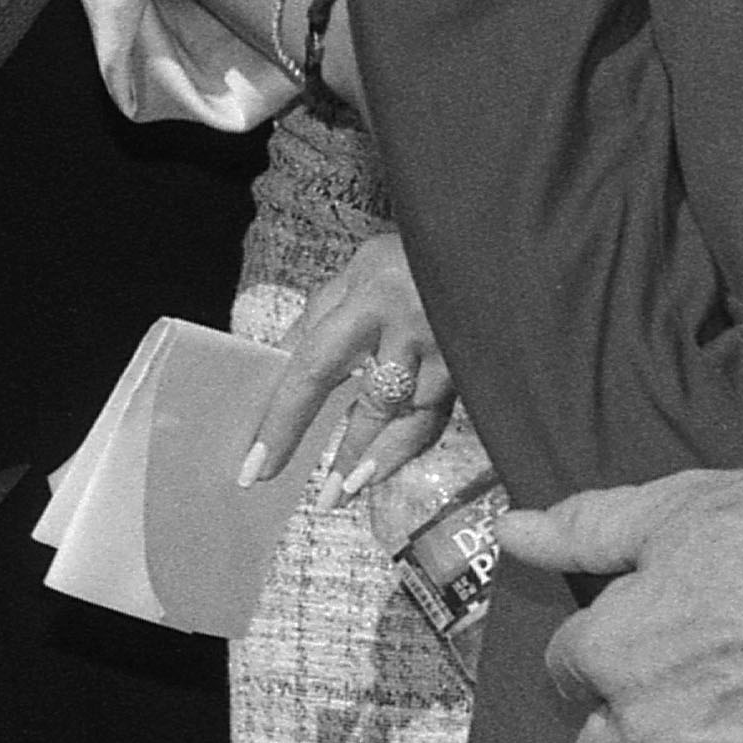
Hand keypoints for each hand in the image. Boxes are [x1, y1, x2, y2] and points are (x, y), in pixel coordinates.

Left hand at [245, 228, 454, 494]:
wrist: (485, 242)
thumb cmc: (410, 257)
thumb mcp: (356, 272)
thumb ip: (318, 319)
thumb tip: (276, 367)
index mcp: (370, 299)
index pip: (314, 369)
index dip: (284, 423)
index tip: (257, 466)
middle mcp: (412, 329)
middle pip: (372, 407)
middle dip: (344, 457)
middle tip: (319, 499)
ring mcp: (450, 352)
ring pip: (412, 422)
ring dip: (378, 462)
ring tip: (346, 492)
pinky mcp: (474, 370)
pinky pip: (437, 419)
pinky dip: (407, 448)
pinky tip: (382, 469)